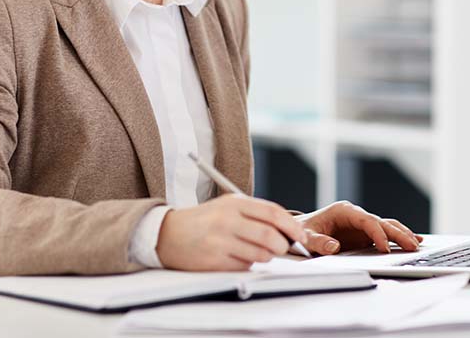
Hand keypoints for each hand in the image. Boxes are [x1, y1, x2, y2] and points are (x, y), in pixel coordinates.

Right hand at [155, 194, 308, 270]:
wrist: (167, 234)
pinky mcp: (214, 261)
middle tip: (282, 248)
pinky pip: (244, 266)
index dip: (292, 226)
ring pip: (261, 255)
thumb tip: (288, 231)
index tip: (301, 237)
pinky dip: (248, 264)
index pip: (272, 213)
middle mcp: (227, 220)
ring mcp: (220, 241)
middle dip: (283, 246)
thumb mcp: (227, 207)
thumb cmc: (204, 220)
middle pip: (270, 236)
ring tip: (256, 251)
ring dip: (266, 257)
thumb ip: (256, 214)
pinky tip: (236, 256)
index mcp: (233, 203)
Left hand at [297, 201, 422, 255]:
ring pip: (387, 226)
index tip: (385, 248)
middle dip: (397, 234)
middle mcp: (356, 215)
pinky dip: (399, 237)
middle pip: (381, 222)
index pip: (366, 220)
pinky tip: (415, 240)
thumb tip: (334, 247)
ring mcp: (362, 224)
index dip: (377, 233)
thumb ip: (319, 242)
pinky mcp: (365, 234)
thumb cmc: (304, 231)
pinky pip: (385, 234)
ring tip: (417, 244)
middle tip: (412, 246)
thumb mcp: (307, 237)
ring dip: (402, 234)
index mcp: (344, 211)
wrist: (301, 231)